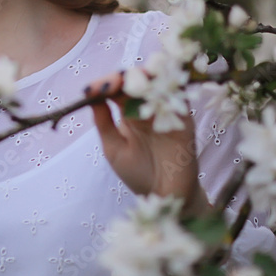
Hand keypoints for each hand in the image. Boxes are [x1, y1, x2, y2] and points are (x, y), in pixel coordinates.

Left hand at [85, 71, 207, 214]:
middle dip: (123, 78)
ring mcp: (167, 111)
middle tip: (112, 83)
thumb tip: (90, 96)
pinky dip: (167, 88)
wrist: (165, 197)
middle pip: (137, 81)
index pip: (117, 90)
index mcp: (128, 113)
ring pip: (157, 83)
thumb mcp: (114, 148)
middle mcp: (147, 108)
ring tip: (129, 82)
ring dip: (144, 78)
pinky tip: (152, 90)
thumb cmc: (138, 174)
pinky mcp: (185, 119)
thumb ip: (104, 122)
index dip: (105, 85)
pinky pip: (179, 97)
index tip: (91, 90)